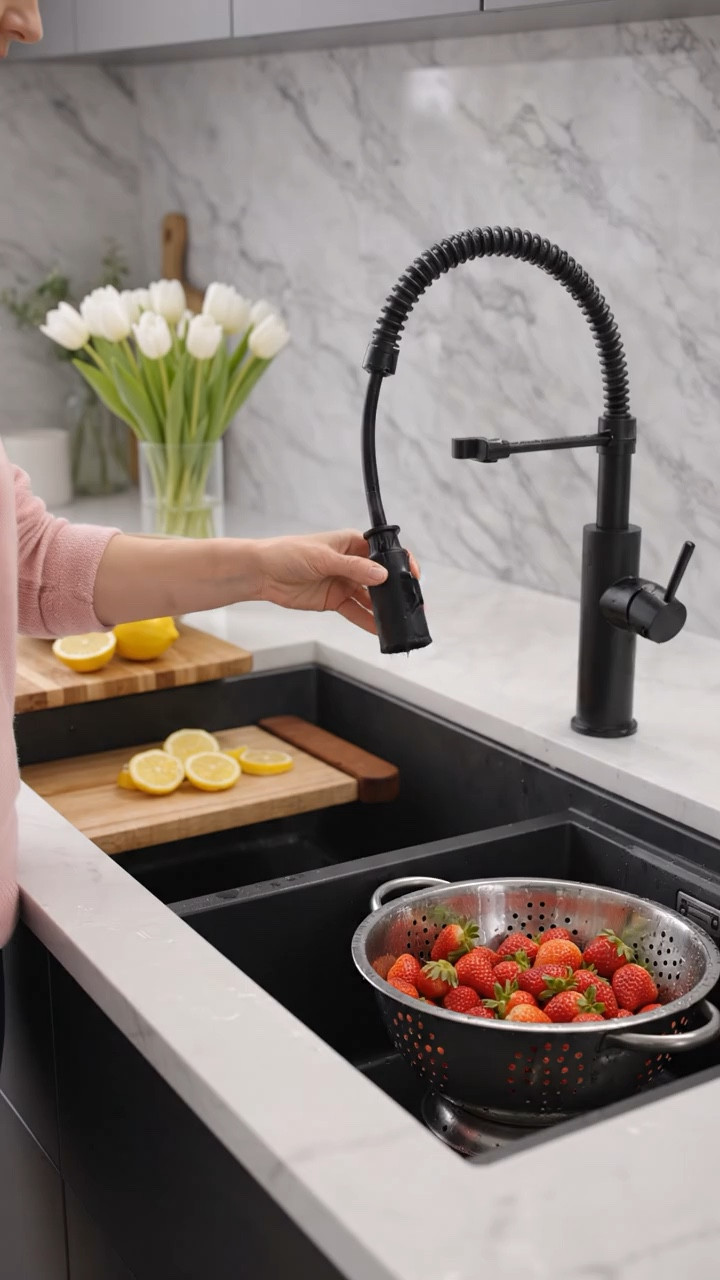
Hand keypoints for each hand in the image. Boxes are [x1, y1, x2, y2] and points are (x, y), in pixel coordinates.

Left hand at [255, 529, 418, 634]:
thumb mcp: (324, 558)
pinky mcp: (335, 601)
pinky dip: (368, 621)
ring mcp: (344, 583)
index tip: (413, 576)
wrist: (263, 573)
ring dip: (383, 609)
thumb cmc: (289, 553)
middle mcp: (352, 563)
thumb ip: (355, 568)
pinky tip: (380, 629)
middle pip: (381, 578)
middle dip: (396, 591)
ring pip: (370, 598)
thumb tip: (382, 576)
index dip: (401, 563)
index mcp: (352, 544)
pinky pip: (356, 612)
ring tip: (399, 620)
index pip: (384, 553)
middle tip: (411, 604)